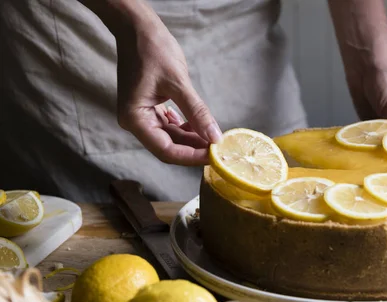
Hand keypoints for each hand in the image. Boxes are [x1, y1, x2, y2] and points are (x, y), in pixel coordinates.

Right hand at [114, 17, 220, 165]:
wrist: (137, 28)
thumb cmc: (153, 50)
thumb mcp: (178, 83)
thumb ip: (197, 113)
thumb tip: (214, 137)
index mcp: (135, 118)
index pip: (166, 150)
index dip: (191, 156)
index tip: (213, 155)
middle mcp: (134, 121)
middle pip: (168, 146)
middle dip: (193, 149)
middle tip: (219, 148)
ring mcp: (140, 115)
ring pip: (169, 137)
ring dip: (191, 139)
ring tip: (213, 137)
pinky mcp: (148, 108)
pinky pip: (168, 126)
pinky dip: (185, 128)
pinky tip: (200, 127)